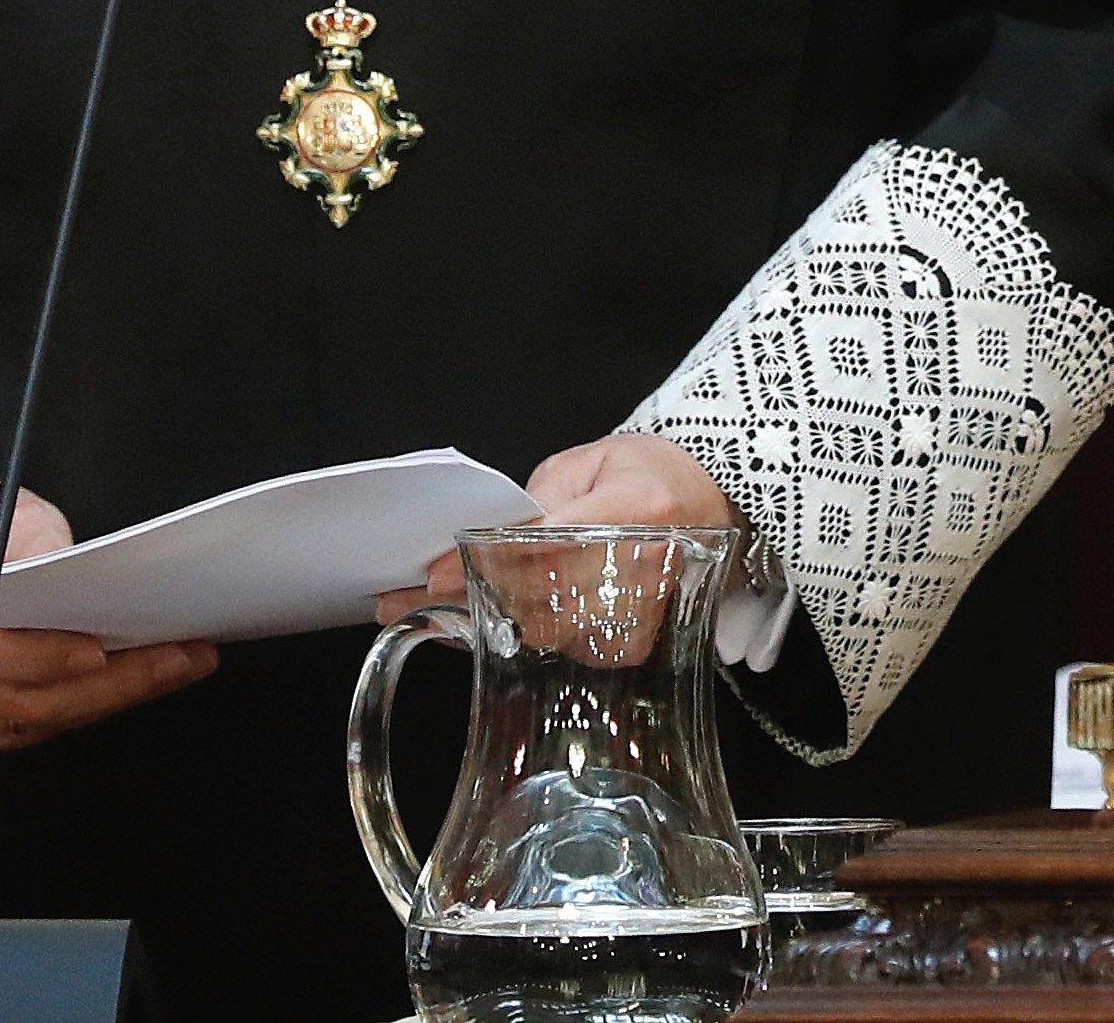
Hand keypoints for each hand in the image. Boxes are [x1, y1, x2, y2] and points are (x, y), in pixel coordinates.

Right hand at [0, 482, 216, 752]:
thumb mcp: (7, 514)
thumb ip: (38, 544)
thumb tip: (81, 575)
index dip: (43, 658)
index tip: (99, 649)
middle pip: (27, 697)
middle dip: (114, 681)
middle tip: (181, 655)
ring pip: (42, 718)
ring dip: (118, 696)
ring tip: (182, 664)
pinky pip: (43, 725)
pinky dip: (97, 705)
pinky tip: (145, 680)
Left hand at [380, 436, 741, 615]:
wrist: (715, 505)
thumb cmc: (648, 475)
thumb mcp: (590, 463)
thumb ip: (538, 501)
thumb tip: (479, 544)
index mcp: (638, 509)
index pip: (549, 545)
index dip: (485, 563)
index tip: (433, 574)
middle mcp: (643, 570)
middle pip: (537, 599)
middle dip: (463, 600)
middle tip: (398, 601)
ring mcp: (638, 619)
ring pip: (539, 632)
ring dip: (472, 624)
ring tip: (417, 612)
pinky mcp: (629, 649)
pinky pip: (554, 648)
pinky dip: (506, 637)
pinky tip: (466, 626)